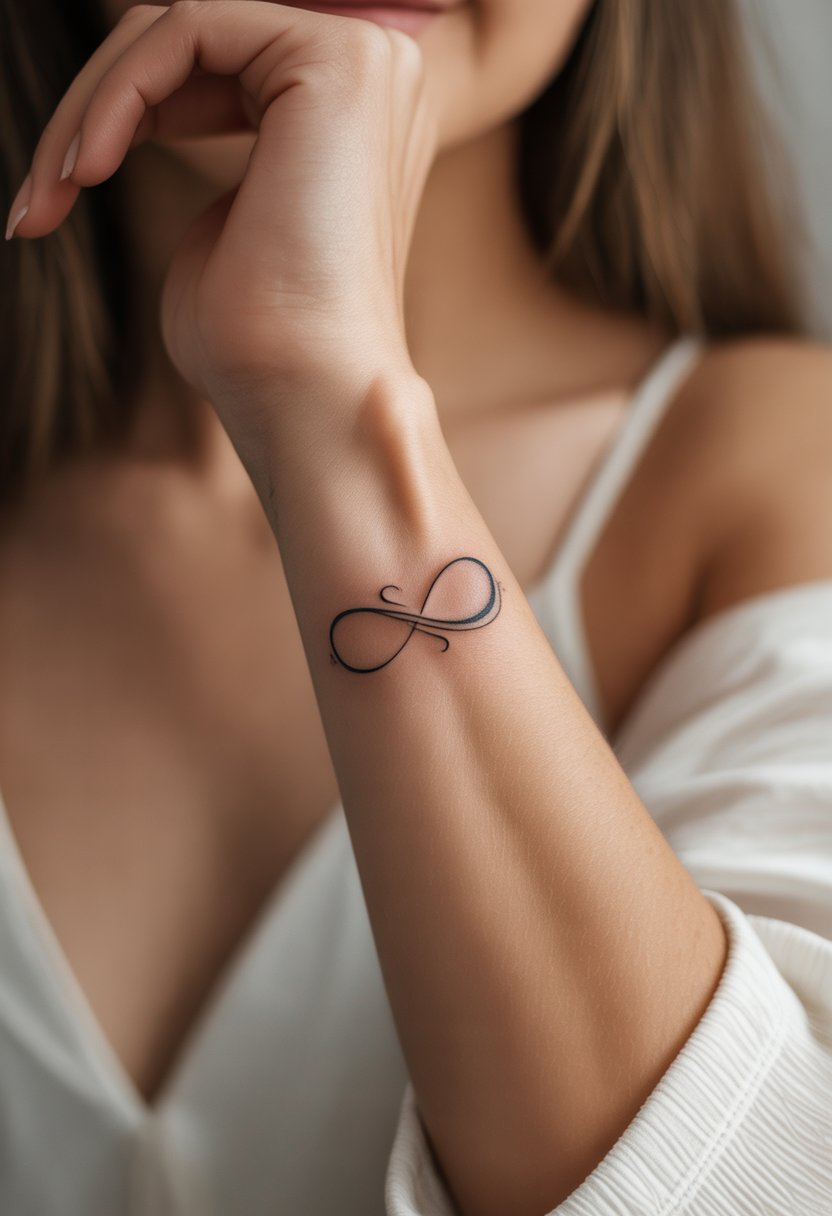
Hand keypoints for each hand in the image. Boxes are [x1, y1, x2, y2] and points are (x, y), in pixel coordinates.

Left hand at [10, 1, 439, 462]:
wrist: (304, 398)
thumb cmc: (260, 347)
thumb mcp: (223, 223)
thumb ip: (206, 141)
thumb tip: (138, 106)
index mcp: (352, 119)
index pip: (211, 68)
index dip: (120, 117)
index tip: (51, 203)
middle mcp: (374, 78)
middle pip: (188, 42)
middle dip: (91, 111)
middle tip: (34, 204)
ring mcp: (364, 63)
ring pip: (177, 29)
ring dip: (89, 108)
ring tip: (46, 199)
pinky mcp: (334, 62)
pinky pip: (186, 30)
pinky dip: (115, 95)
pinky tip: (87, 170)